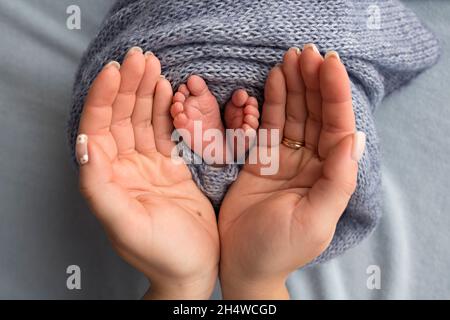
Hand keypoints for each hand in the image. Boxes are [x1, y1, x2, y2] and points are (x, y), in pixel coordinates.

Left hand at [76, 48, 218, 298]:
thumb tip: (83, 144)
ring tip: (152, 65)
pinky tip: (167, 90)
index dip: (105, 98)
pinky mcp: (171, 167)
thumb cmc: (161, 254)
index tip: (115, 71)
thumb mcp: (125, 225)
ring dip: (145, 92)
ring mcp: (148, 165)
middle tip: (139, 57)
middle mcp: (124, 168)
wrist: (194, 268)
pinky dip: (166, 110)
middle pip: (122, 117)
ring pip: (144, 120)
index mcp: (107, 179)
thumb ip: (99, 187)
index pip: (99, 128)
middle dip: (128, 85)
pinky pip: (166, 132)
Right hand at [218, 46, 365, 298]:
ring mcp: (285, 159)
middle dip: (313, 82)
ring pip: (293, 115)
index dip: (334, 95)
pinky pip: (268, 125)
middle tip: (306, 52)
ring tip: (291, 57)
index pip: (336, 127)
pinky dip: (271, 102)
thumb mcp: (315, 219)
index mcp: (329, 176)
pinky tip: (274, 80)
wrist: (243, 263)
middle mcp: (310, 163)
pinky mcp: (261, 159)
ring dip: (294, 86)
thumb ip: (337, 180)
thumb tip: (353, 138)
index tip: (329, 65)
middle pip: (315, 115)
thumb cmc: (279, 249)